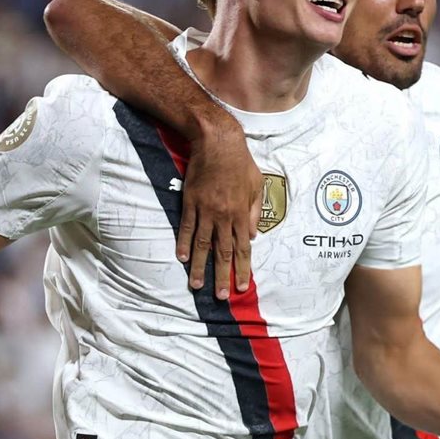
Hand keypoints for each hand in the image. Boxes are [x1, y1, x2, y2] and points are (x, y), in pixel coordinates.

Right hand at [178, 118, 262, 299]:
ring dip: (200, 267)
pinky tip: (181, 258)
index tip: (242, 286)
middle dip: (223, 276)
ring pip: (202, 244)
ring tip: (197, 285)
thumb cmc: (240, 163)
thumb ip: (256, 212)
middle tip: (221, 296)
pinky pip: (186, 227)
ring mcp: (206, 210)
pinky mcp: (191, 202)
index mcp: (242, 213)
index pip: (243, 248)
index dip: (243, 269)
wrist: (218, 143)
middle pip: (223, 252)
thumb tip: (253, 235)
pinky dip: (183, 243)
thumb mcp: (257, 185)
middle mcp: (225, 216)